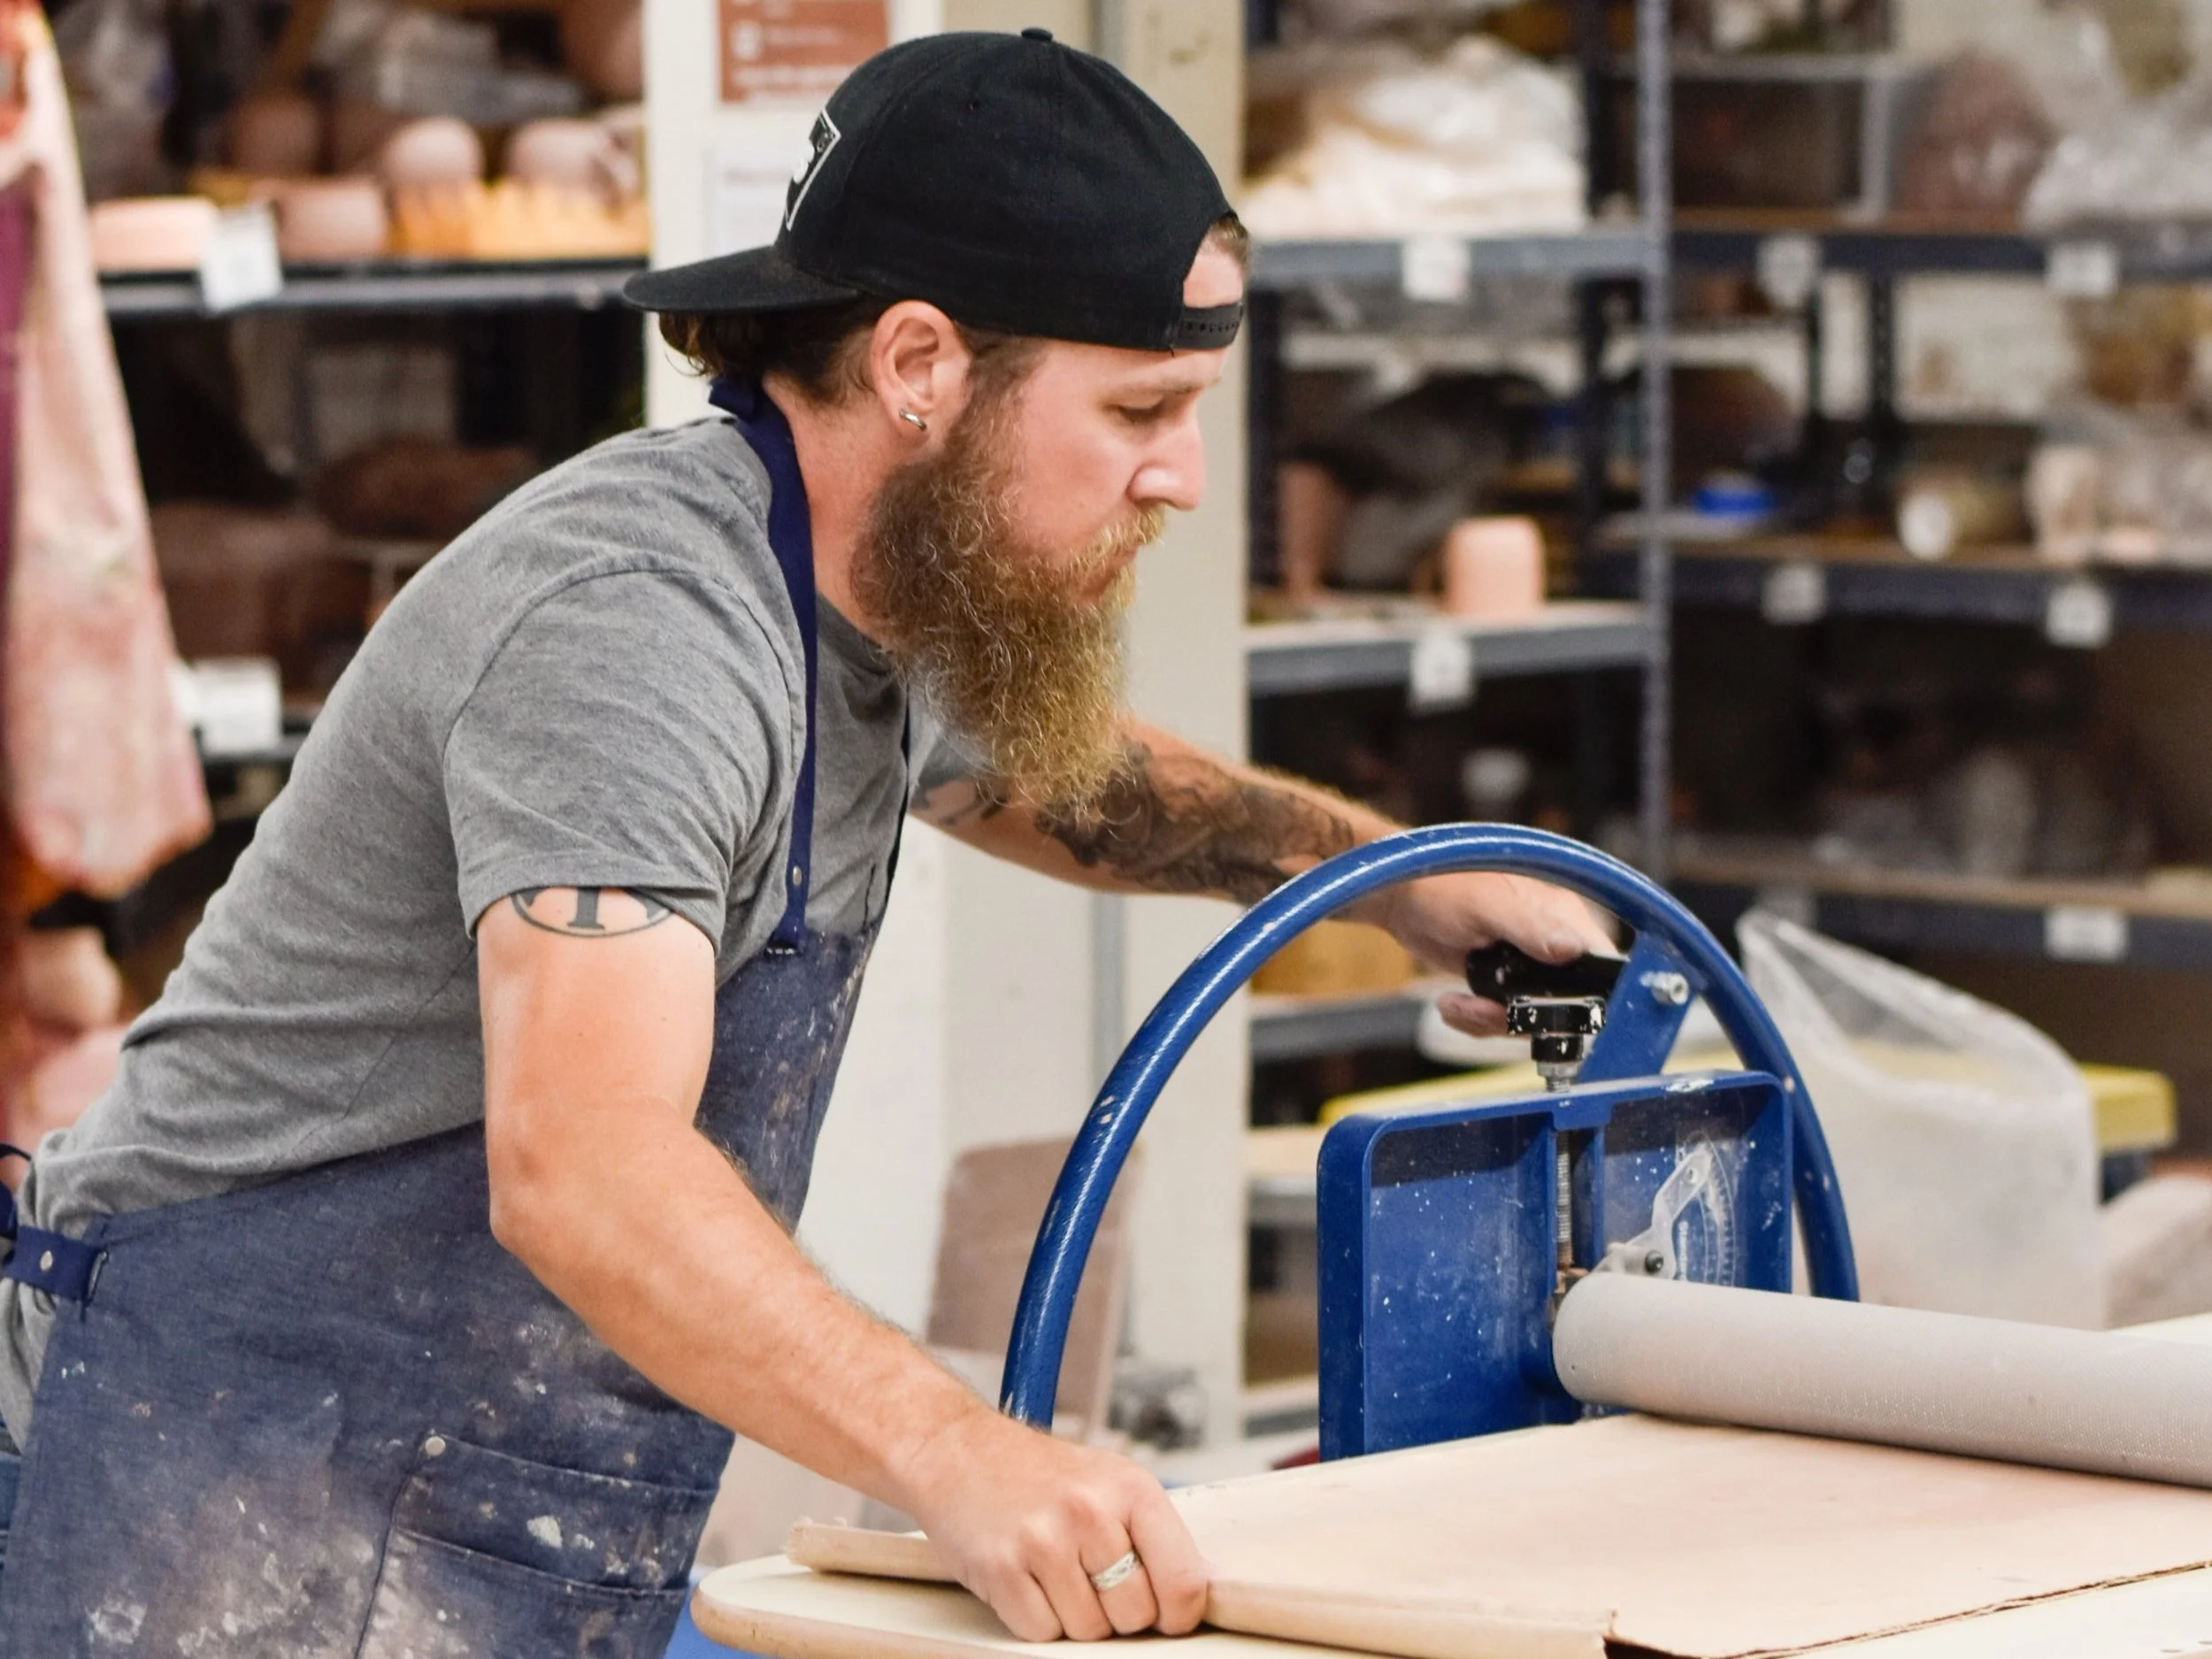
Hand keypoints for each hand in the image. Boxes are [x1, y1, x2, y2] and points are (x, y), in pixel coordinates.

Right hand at [898, 1407, 1207, 1641]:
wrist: (958, 1451)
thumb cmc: (1038, 1473)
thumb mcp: (1110, 1482)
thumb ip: (1152, 1535)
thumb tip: (1192, 1597)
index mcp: (1132, 1489)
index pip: (1184, 1581)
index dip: (1178, 1613)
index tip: (1165, 1614)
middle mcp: (1091, 1511)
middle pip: (1135, 1616)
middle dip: (1117, 1613)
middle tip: (1092, 1581)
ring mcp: (1044, 1540)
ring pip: (1088, 1631)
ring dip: (1073, 1616)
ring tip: (1054, 1571)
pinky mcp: (1001, 1569)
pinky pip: (1040, 1634)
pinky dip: (1035, 1619)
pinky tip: (1026, 1578)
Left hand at [1363, 872, 1615, 1036]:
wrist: (1400, 897)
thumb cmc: (1441, 885)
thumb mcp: (1487, 906)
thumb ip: (1530, 927)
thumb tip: (1573, 949)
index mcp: (1564, 917)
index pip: (1603, 964)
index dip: (1594, 999)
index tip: (1561, 1019)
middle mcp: (1554, 944)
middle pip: (1570, 1006)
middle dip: (1525, 1019)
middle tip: (1483, 1010)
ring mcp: (1529, 967)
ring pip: (1534, 1019)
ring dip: (1492, 1022)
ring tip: (1457, 1004)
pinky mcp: (1503, 983)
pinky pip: (1505, 1020)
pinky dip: (1476, 1020)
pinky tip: (1452, 1003)